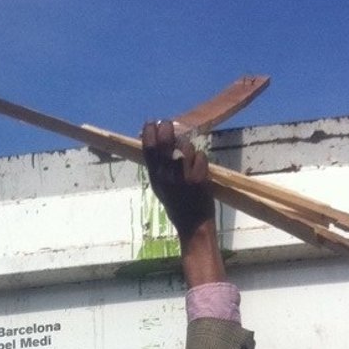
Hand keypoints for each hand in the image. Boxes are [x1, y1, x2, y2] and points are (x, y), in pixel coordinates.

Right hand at [142, 119, 215, 241]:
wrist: (193, 225)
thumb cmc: (176, 205)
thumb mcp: (160, 188)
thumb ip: (157, 167)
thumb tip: (154, 142)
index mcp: (155, 178)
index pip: (148, 148)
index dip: (149, 132)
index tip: (151, 123)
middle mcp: (167, 175)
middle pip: (165, 140)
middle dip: (166, 128)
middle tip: (168, 124)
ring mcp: (183, 175)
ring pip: (185, 145)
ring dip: (188, 146)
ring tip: (188, 156)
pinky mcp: (199, 176)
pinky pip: (200, 155)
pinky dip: (200, 159)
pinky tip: (200, 169)